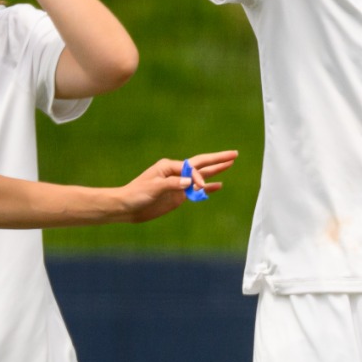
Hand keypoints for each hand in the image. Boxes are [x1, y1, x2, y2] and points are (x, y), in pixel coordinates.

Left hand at [118, 150, 236, 221]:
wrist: (127, 207)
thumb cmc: (136, 194)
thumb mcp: (153, 188)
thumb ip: (172, 184)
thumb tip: (191, 182)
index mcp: (169, 166)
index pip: (192, 168)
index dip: (199, 177)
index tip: (199, 188)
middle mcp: (176, 172)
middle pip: (201, 164)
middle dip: (218, 159)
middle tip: (234, 153)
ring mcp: (179, 184)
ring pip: (202, 175)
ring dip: (216, 170)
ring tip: (231, 163)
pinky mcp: (179, 195)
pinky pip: (197, 189)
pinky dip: (208, 187)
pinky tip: (219, 185)